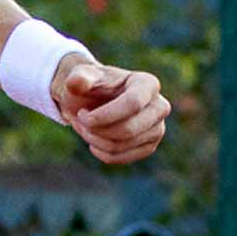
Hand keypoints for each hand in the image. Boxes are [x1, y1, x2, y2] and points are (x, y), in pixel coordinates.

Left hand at [51, 57, 169, 164]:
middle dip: (96, 129)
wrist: (90, 101)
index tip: (82, 114)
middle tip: (81, 119)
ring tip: (85, 126)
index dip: (104, 115)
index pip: (133, 104)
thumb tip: (76, 82)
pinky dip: (100, 152)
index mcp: (147, 84)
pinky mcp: (149, 146)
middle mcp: (160, 106)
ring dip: (94, 139)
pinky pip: (122, 158)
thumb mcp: (80, 77)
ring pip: (122, 145)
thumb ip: (78, 78)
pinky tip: (94, 139)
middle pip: (129, 129)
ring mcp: (157, 128)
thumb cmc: (88, 86)